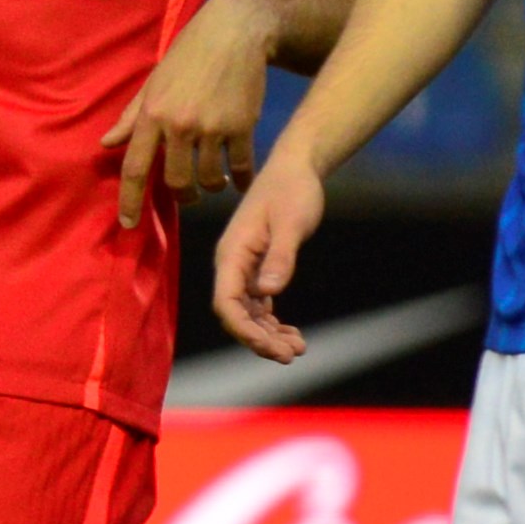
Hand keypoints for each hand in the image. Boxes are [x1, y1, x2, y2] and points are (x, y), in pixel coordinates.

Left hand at [113, 0, 279, 225]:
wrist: (235, 32)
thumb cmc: (188, 56)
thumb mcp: (153, 83)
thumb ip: (131, 117)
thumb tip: (105, 144)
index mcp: (153, 115)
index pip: (135, 167)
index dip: (130, 201)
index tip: (128, 225)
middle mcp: (179, 125)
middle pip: (175, 181)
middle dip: (181, 195)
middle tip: (187, 194)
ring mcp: (212, 127)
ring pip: (208, 179)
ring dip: (211, 187)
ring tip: (214, 181)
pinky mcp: (242, 126)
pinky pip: (239, 167)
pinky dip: (239, 179)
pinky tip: (239, 180)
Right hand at [209, 154, 324, 362]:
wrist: (295, 168)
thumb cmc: (293, 191)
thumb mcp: (291, 222)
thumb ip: (281, 257)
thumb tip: (270, 293)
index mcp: (232, 254)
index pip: (227, 302)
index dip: (244, 330)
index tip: (270, 348)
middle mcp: (233, 265)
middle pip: (237, 314)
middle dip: (260, 339)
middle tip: (292, 355)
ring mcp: (244, 269)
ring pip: (249, 314)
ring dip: (269, 335)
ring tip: (298, 349)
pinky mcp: (258, 269)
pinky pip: (259, 305)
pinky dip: (273, 323)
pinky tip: (293, 334)